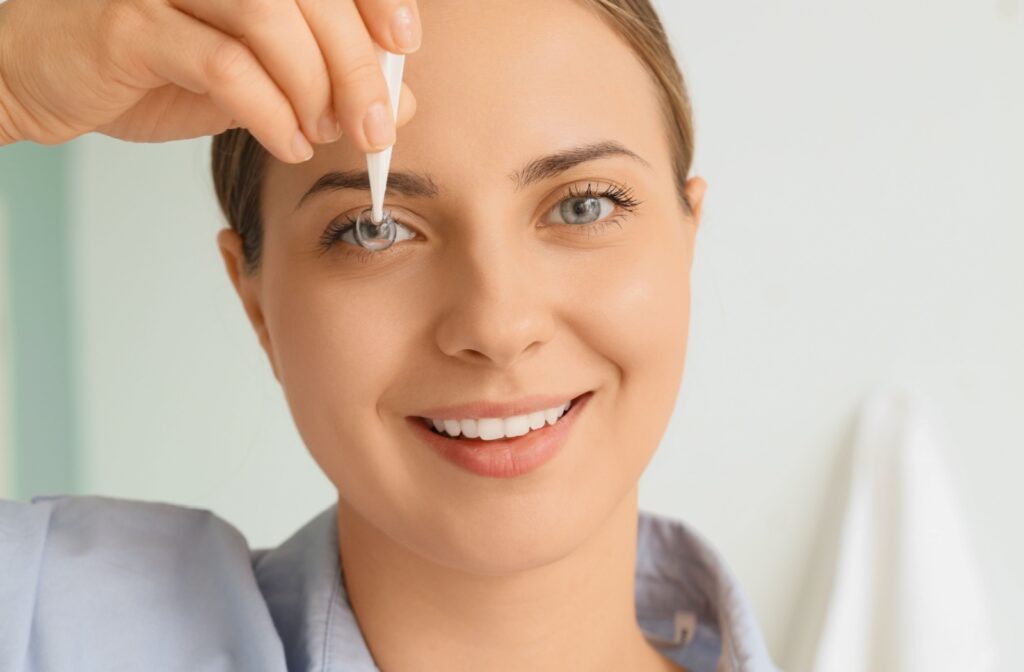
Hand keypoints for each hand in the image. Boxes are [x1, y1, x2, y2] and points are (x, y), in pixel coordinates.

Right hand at [0, 0, 419, 161]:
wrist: (43, 73)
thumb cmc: (153, 66)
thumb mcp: (254, 74)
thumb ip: (322, 81)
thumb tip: (400, 104)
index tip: (404, 45)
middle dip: (356, 65)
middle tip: (376, 125)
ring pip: (270, 18)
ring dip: (313, 86)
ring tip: (322, 132)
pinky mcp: (131, 25)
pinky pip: (224, 66)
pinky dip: (270, 113)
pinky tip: (286, 143)